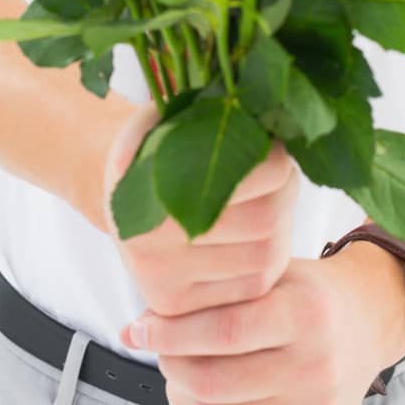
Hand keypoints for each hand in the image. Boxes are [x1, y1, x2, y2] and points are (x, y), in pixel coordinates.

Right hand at [101, 98, 300, 319]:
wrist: (121, 199)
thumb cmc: (154, 148)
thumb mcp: (165, 117)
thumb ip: (200, 109)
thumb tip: (250, 98)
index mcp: (146, 184)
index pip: (245, 178)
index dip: (273, 161)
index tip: (274, 146)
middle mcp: (149, 244)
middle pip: (263, 223)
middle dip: (283, 194)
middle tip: (280, 172)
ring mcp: (163, 283)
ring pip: (264, 260)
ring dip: (281, 227)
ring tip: (270, 199)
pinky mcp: (178, 307)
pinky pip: (250, 288)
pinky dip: (267, 258)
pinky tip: (257, 233)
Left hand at [132, 248, 404, 404]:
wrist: (367, 323)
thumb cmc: (303, 292)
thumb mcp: (269, 274)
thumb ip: (208, 295)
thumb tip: (130, 329)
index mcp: (305, 313)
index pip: (224, 331)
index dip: (170, 333)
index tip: (140, 327)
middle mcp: (316, 367)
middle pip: (214, 382)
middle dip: (169, 367)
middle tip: (159, 351)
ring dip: (178, 401)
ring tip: (175, 378)